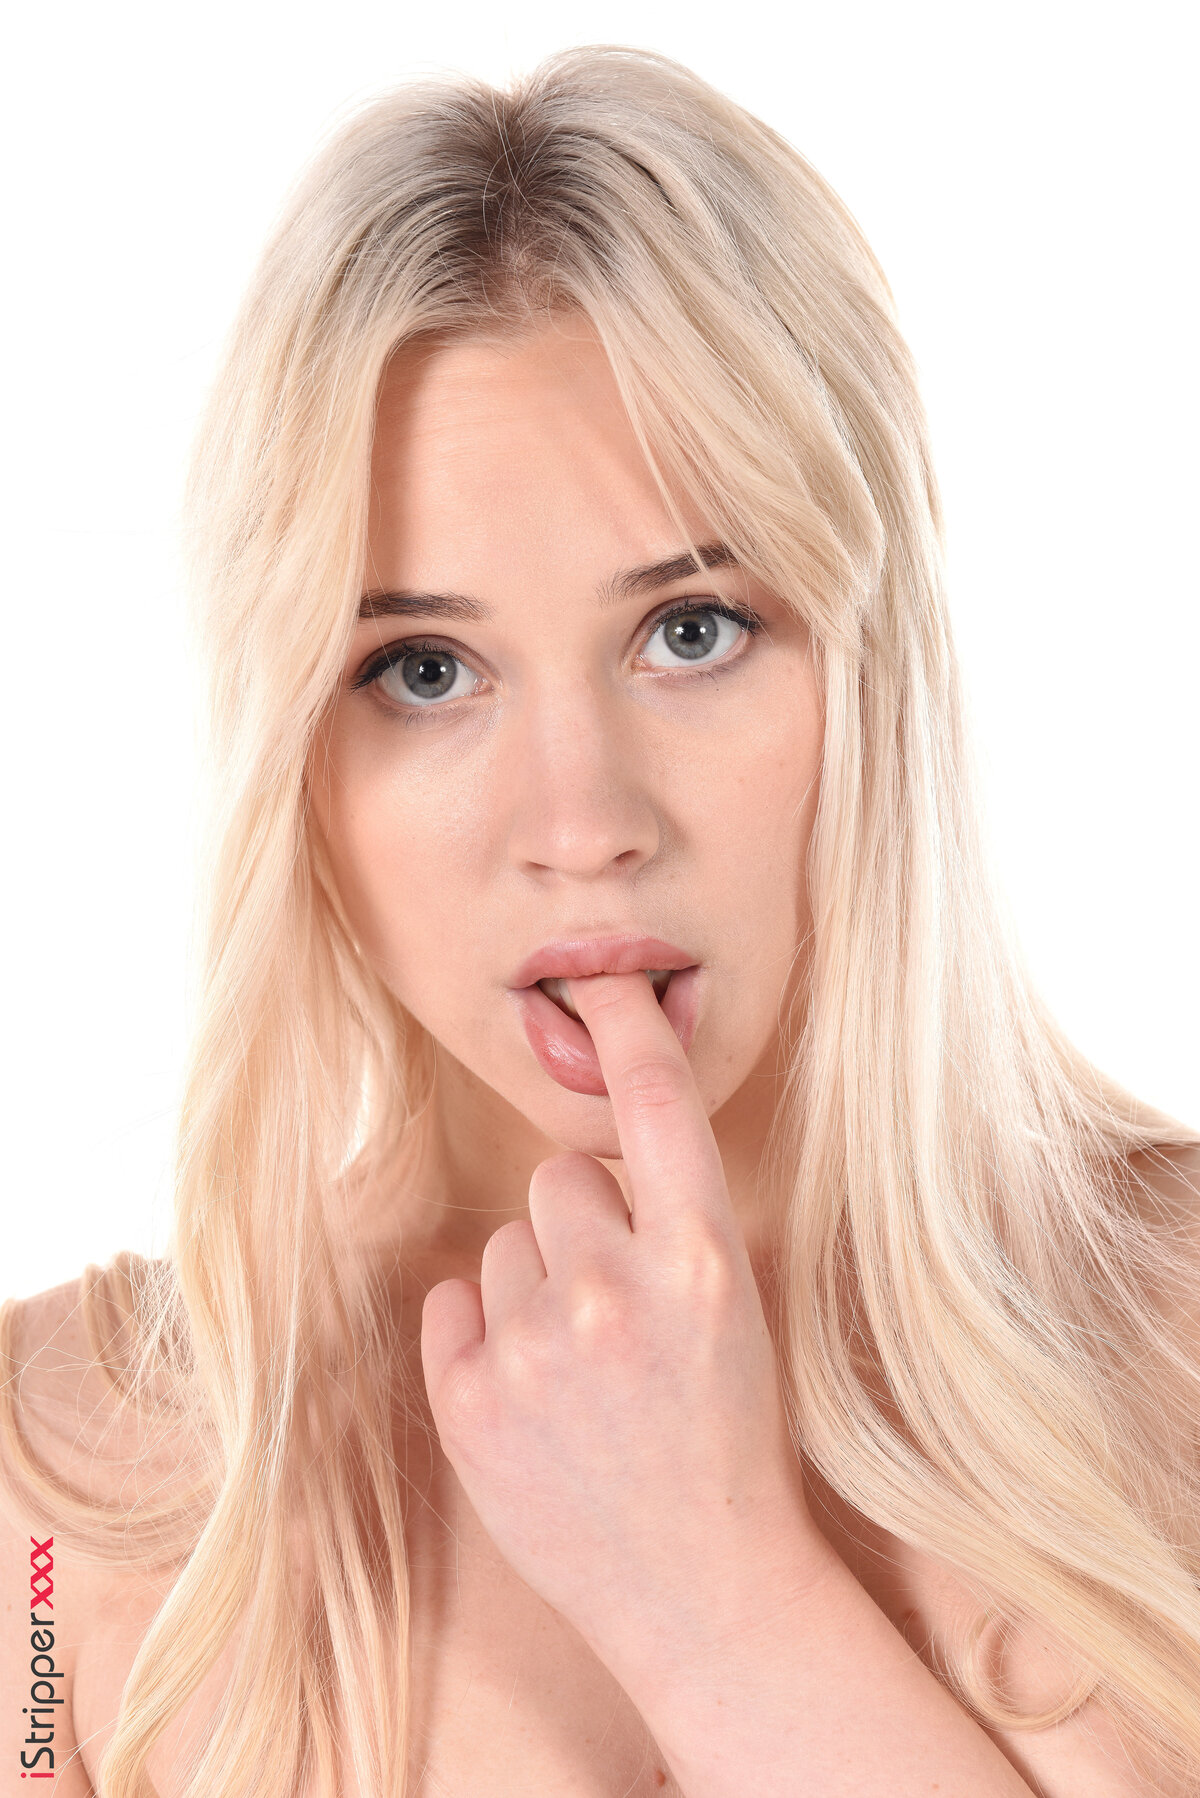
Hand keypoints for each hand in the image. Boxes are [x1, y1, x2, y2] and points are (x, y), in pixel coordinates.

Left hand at [420, 970, 824, 1692]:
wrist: (703, 1589)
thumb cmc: (730, 1439)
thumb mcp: (736, 1312)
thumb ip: (674, 1223)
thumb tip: (601, 1147)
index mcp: (702, 1262)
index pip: (658, 1106)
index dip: (628, 1028)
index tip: (600, 981)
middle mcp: (616, 1292)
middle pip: (560, 1178)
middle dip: (580, 1223)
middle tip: (616, 1305)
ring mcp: (537, 1351)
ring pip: (504, 1245)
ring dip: (533, 1289)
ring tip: (581, 1371)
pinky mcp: (470, 1404)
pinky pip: (453, 1301)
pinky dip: (481, 1336)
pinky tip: (532, 1397)